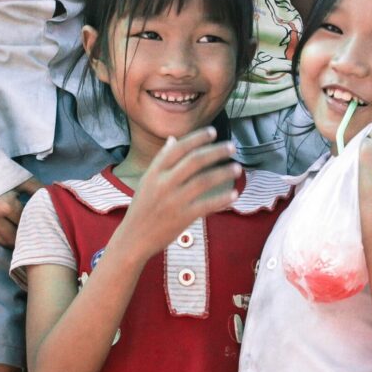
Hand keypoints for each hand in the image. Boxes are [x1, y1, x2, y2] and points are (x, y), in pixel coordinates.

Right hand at [0, 177, 41, 247]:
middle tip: (40, 236)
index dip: (39, 226)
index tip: (48, 229)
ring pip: (5, 241)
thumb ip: (40, 192)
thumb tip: (56, 201)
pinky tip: (15, 236)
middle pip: (17, 237)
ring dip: (17, 241)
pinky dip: (5, 239)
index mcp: (7, 206)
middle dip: (28, 236)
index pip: (28, 224)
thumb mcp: (22, 178)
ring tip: (28, 238)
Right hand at [115, 130, 240, 257]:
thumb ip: (161, 160)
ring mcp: (173, 201)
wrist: (133, 239)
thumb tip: (173, 139)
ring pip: (203, 181)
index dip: (197, 138)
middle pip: (194, 161)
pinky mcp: (182, 218)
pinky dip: (222, 199)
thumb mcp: (147, 181)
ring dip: (223, 172)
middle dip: (216, 151)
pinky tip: (234, 194)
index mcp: (154, 172)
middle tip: (232, 147)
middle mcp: (163, 183)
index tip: (213, 132)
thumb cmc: (142, 208)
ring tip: (237, 168)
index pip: (178, 148)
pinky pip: (207, 205)